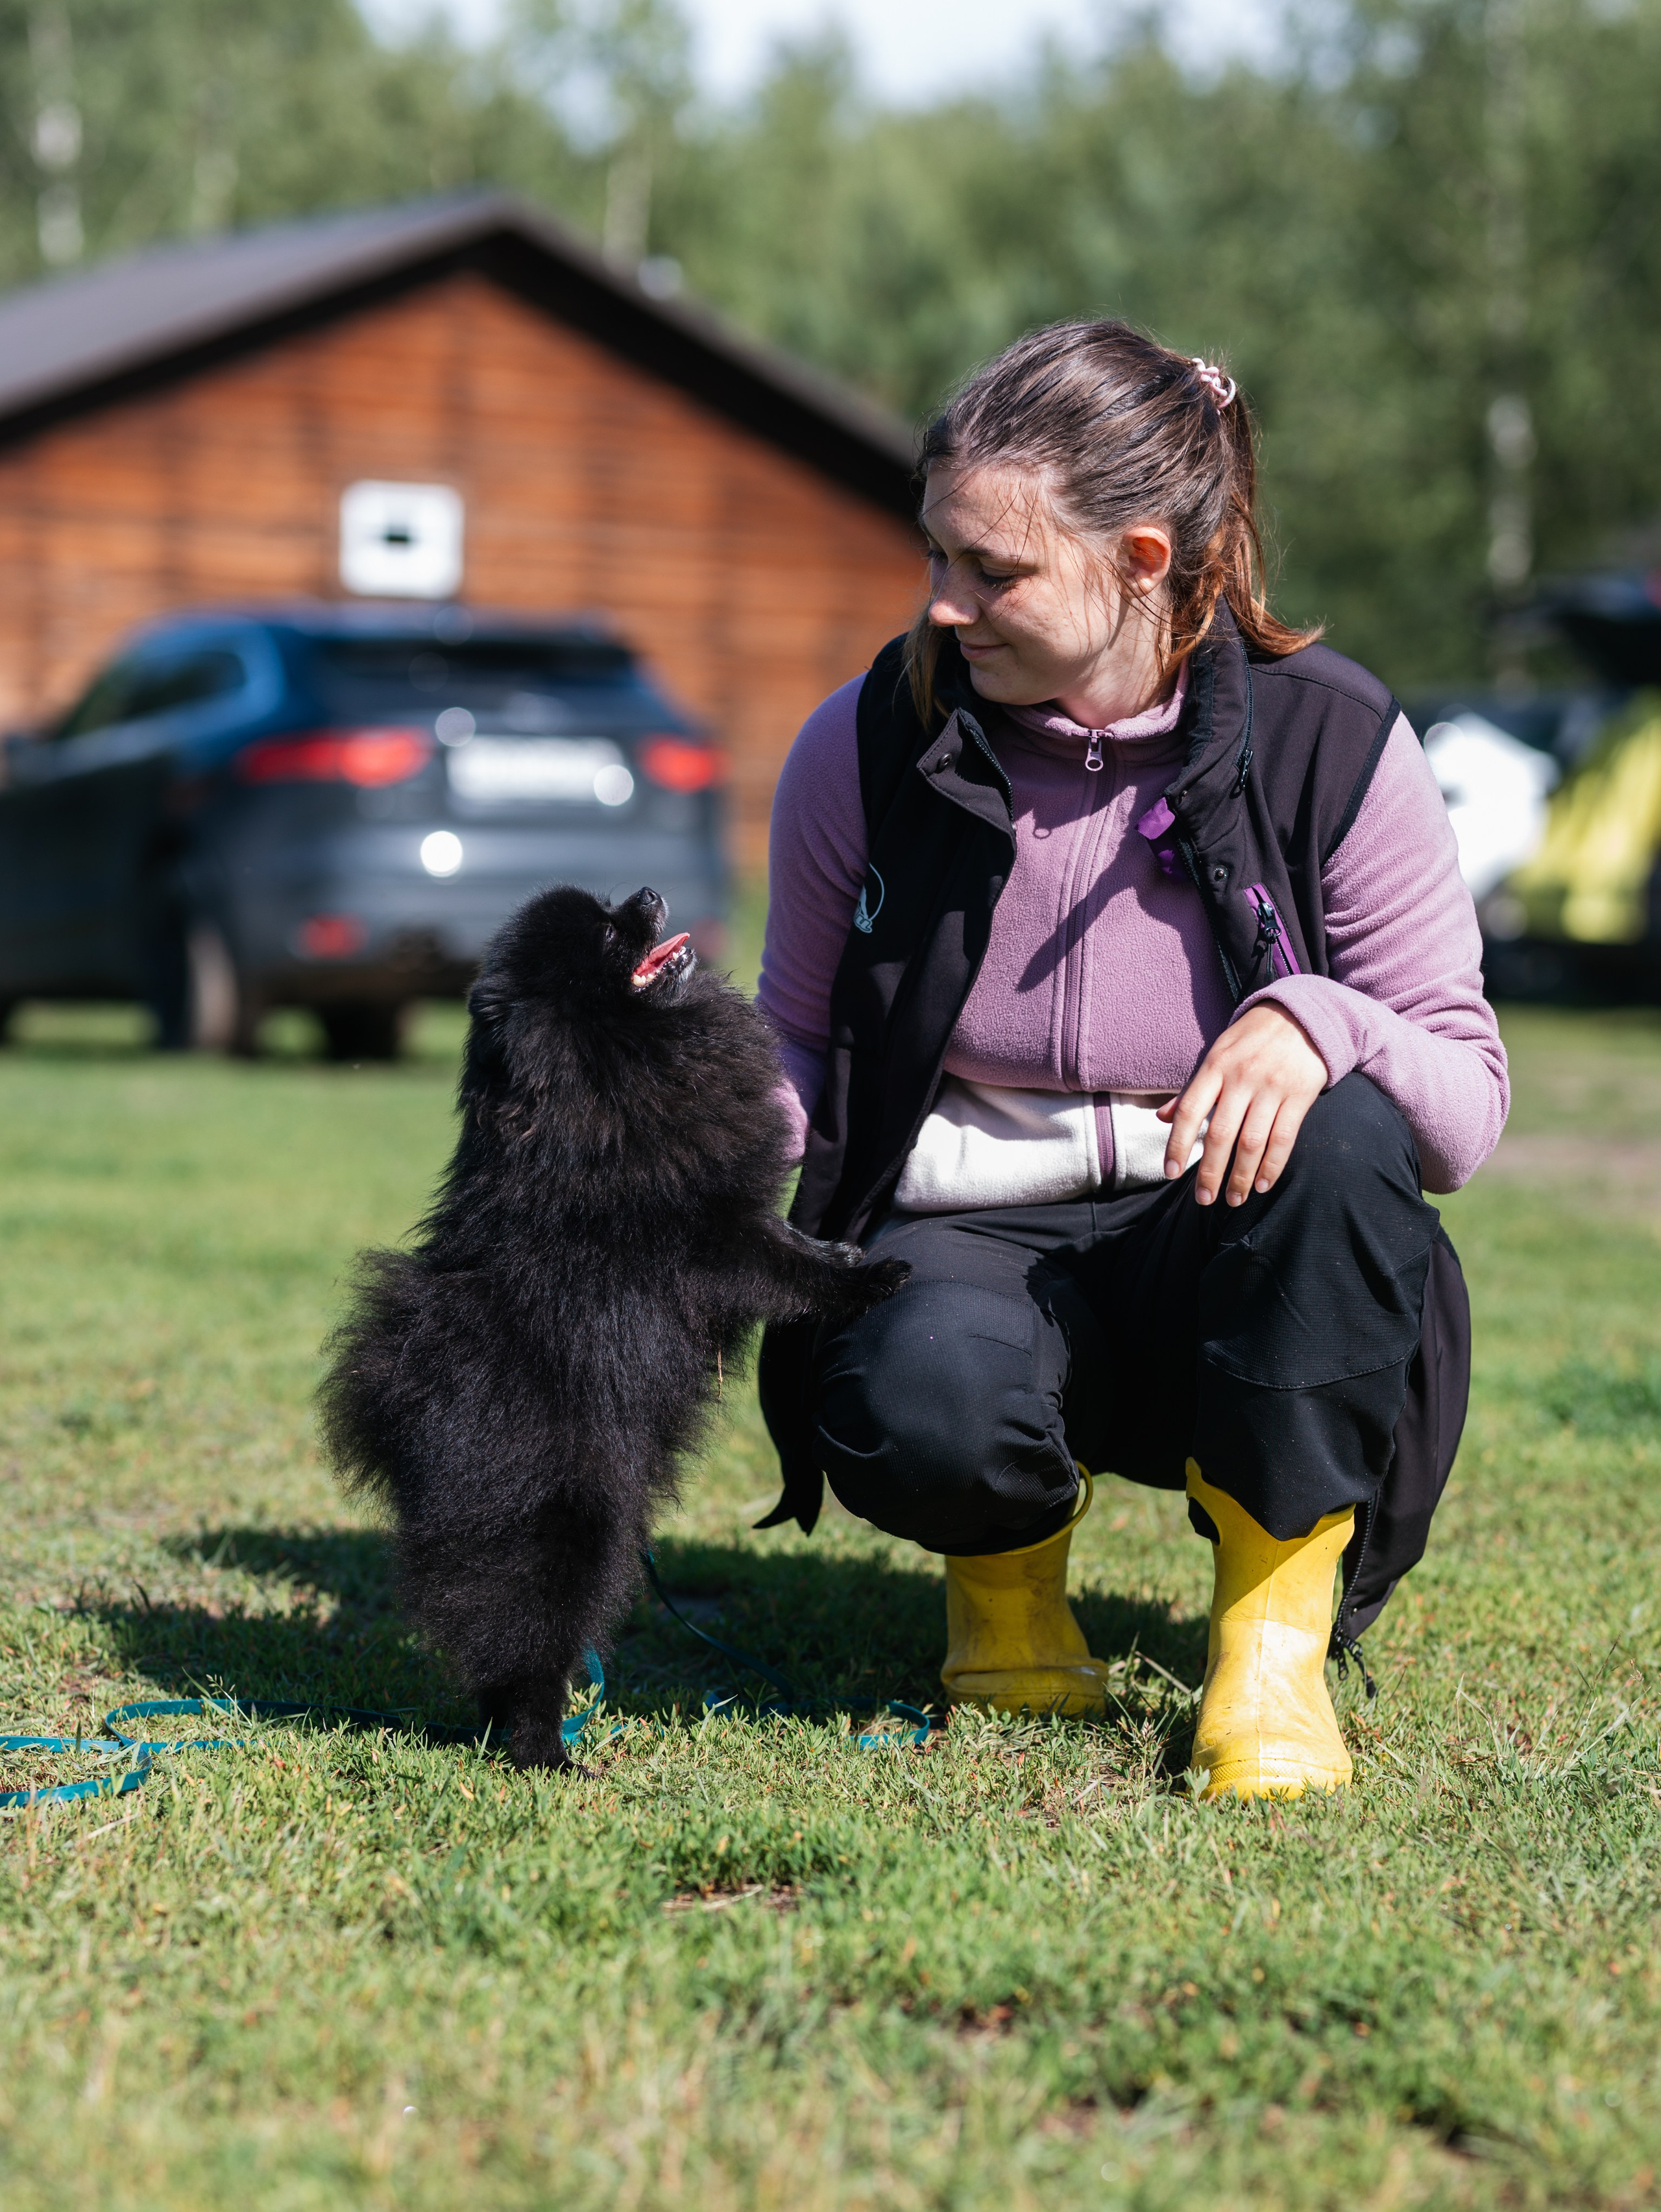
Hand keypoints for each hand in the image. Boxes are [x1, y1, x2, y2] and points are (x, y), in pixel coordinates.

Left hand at [1156, 1003, 1327, 1206]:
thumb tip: (1162, 1118)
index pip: (1190, 1111)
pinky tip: (1261, 1185)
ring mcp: (1272, 1087)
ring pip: (1252, 1142)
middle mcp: (1242, 1077)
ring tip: (1233, 1199)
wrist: (1302, 1016)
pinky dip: (1272, 1166)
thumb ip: (1192, 1089)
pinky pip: (1284, 1138)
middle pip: (1221, 1134)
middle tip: (1203, 1200)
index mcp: (1215, 1066)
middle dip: (1210, 1172)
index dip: (1178, 1145)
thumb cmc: (1251, 1040)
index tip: (1171, 1173)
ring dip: (1240, 1176)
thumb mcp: (1217, 1054)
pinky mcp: (1300, 1095)